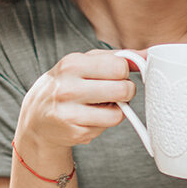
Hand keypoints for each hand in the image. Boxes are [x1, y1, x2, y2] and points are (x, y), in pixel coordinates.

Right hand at [18, 49, 135, 149]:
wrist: (37, 116)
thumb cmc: (68, 84)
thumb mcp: (86, 63)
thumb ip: (118, 57)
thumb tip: (149, 55)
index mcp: (72, 64)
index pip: (120, 66)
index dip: (123, 72)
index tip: (115, 76)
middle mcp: (68, 87)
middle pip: (124, 89)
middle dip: (125, 92)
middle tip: (114, 93)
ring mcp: (70, 112)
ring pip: (119, 113)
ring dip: (116, 110)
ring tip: (100, 105)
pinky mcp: (75, 132)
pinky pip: (107, 127)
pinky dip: (104, 123)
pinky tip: (89, 117)